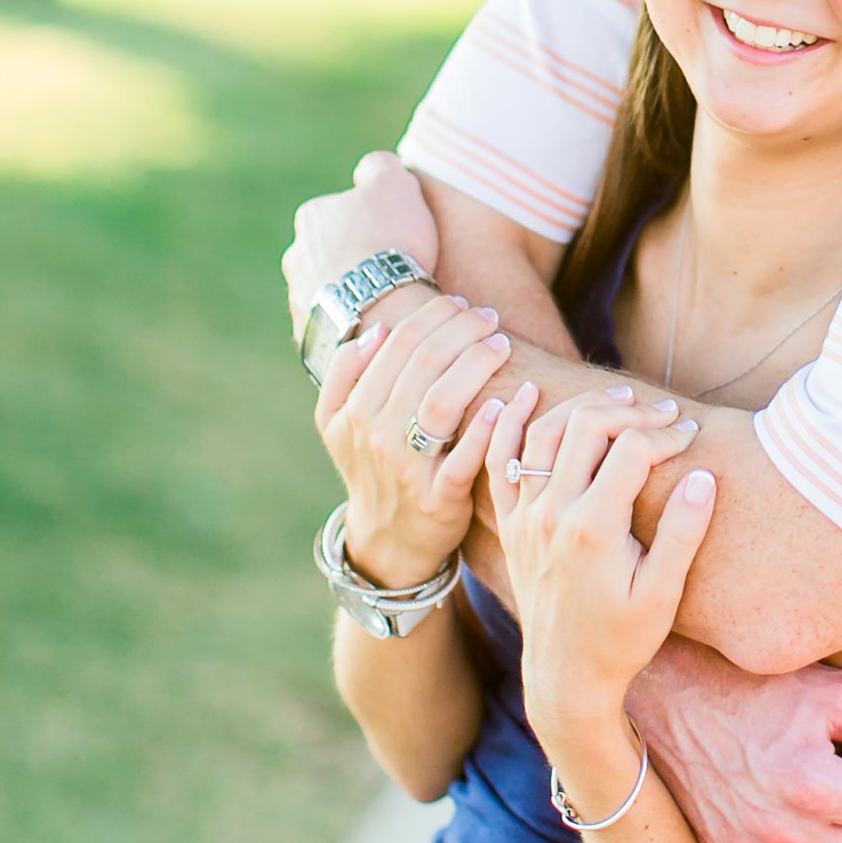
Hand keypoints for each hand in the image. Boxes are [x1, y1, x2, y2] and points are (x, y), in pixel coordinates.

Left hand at [284, 150, 438, 337]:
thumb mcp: (394, 182)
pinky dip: (349, 324)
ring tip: (384, 303)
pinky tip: (373, 326)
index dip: (372, 224)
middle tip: (390, 271)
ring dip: (350, 294)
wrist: (382, 309)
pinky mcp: (310, 337)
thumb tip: (371, 168)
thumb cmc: (390, 241)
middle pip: (330, 253)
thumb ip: (379, 166)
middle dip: (354, 260)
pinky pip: (332, 326)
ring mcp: (299, 300)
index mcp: (311, 217)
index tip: (395, 238)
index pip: (341, 213)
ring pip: (328, 291)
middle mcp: (295, 257)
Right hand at [316, 292, 517, 585]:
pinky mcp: (439, 498)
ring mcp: (406, 467)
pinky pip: (463, 458)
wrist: (387, 538)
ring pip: (442, 401)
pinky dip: (485, 428)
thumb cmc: (372, 467)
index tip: (461, 303)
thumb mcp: (337, 424)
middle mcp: (374, 435)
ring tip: (502, 343)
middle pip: (422, 364)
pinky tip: (504, 402)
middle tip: (488, 316)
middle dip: (461, 329)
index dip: (433, 315)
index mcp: (352, 410)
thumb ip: (344, 375)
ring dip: (476, 364)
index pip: (396, 344)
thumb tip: (373, 331)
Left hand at [492, 388, 716, 739]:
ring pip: (544, 431)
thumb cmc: (621, 639)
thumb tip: (703, 475)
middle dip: (631, 409)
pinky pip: (499, 457)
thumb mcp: (662, 594)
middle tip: (663, 412)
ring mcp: (525, 515)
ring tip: (618, 396)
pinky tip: (528, 394)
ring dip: (582, 405)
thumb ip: (683, 533)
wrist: (565, 676)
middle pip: (587, 426)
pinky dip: (508, 420)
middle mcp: (551, 513)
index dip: (667, 434)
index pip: (631, 449)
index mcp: (593, 528)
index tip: (691, 434)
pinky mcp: (510, 522)